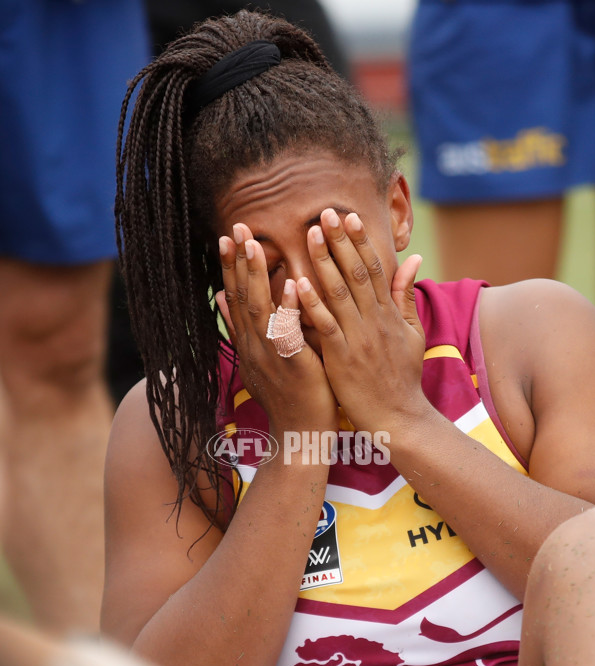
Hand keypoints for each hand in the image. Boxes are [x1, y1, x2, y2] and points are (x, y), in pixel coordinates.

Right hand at [215, 223, 336, 435]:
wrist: (299, 434)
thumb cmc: (286, 395)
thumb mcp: (258, 358)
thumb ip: (241, 327)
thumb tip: (219, 297)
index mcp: (249, 342)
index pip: (235, 297)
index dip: (231, 267)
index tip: (227, 237)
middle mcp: (254, 346)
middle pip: (242, 297)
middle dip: (238, 262)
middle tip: (235, 227)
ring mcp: (271, 356)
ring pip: (259, 310)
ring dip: (257, 276)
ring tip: (255, 245)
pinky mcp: (292, 365)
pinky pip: (289, 333)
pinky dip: (290, 308)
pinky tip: (293, 283)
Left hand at [295, 209, 427, 432]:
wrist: (399, 418)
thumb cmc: (401, 377)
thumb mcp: (412, 333)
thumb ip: (406, 296)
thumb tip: (413, 259)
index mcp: (388, 313)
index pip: (374, 268)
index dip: (360, 241)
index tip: (348, 216)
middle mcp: (374, 320)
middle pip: (356, 272)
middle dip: (340, 241)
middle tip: (324, 212)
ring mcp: (358, 338)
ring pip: (339, 293)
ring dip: (323, 262)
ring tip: (309, 235)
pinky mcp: (342, 358)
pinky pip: (325, 326)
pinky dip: (312, 304)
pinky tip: (297, 283)